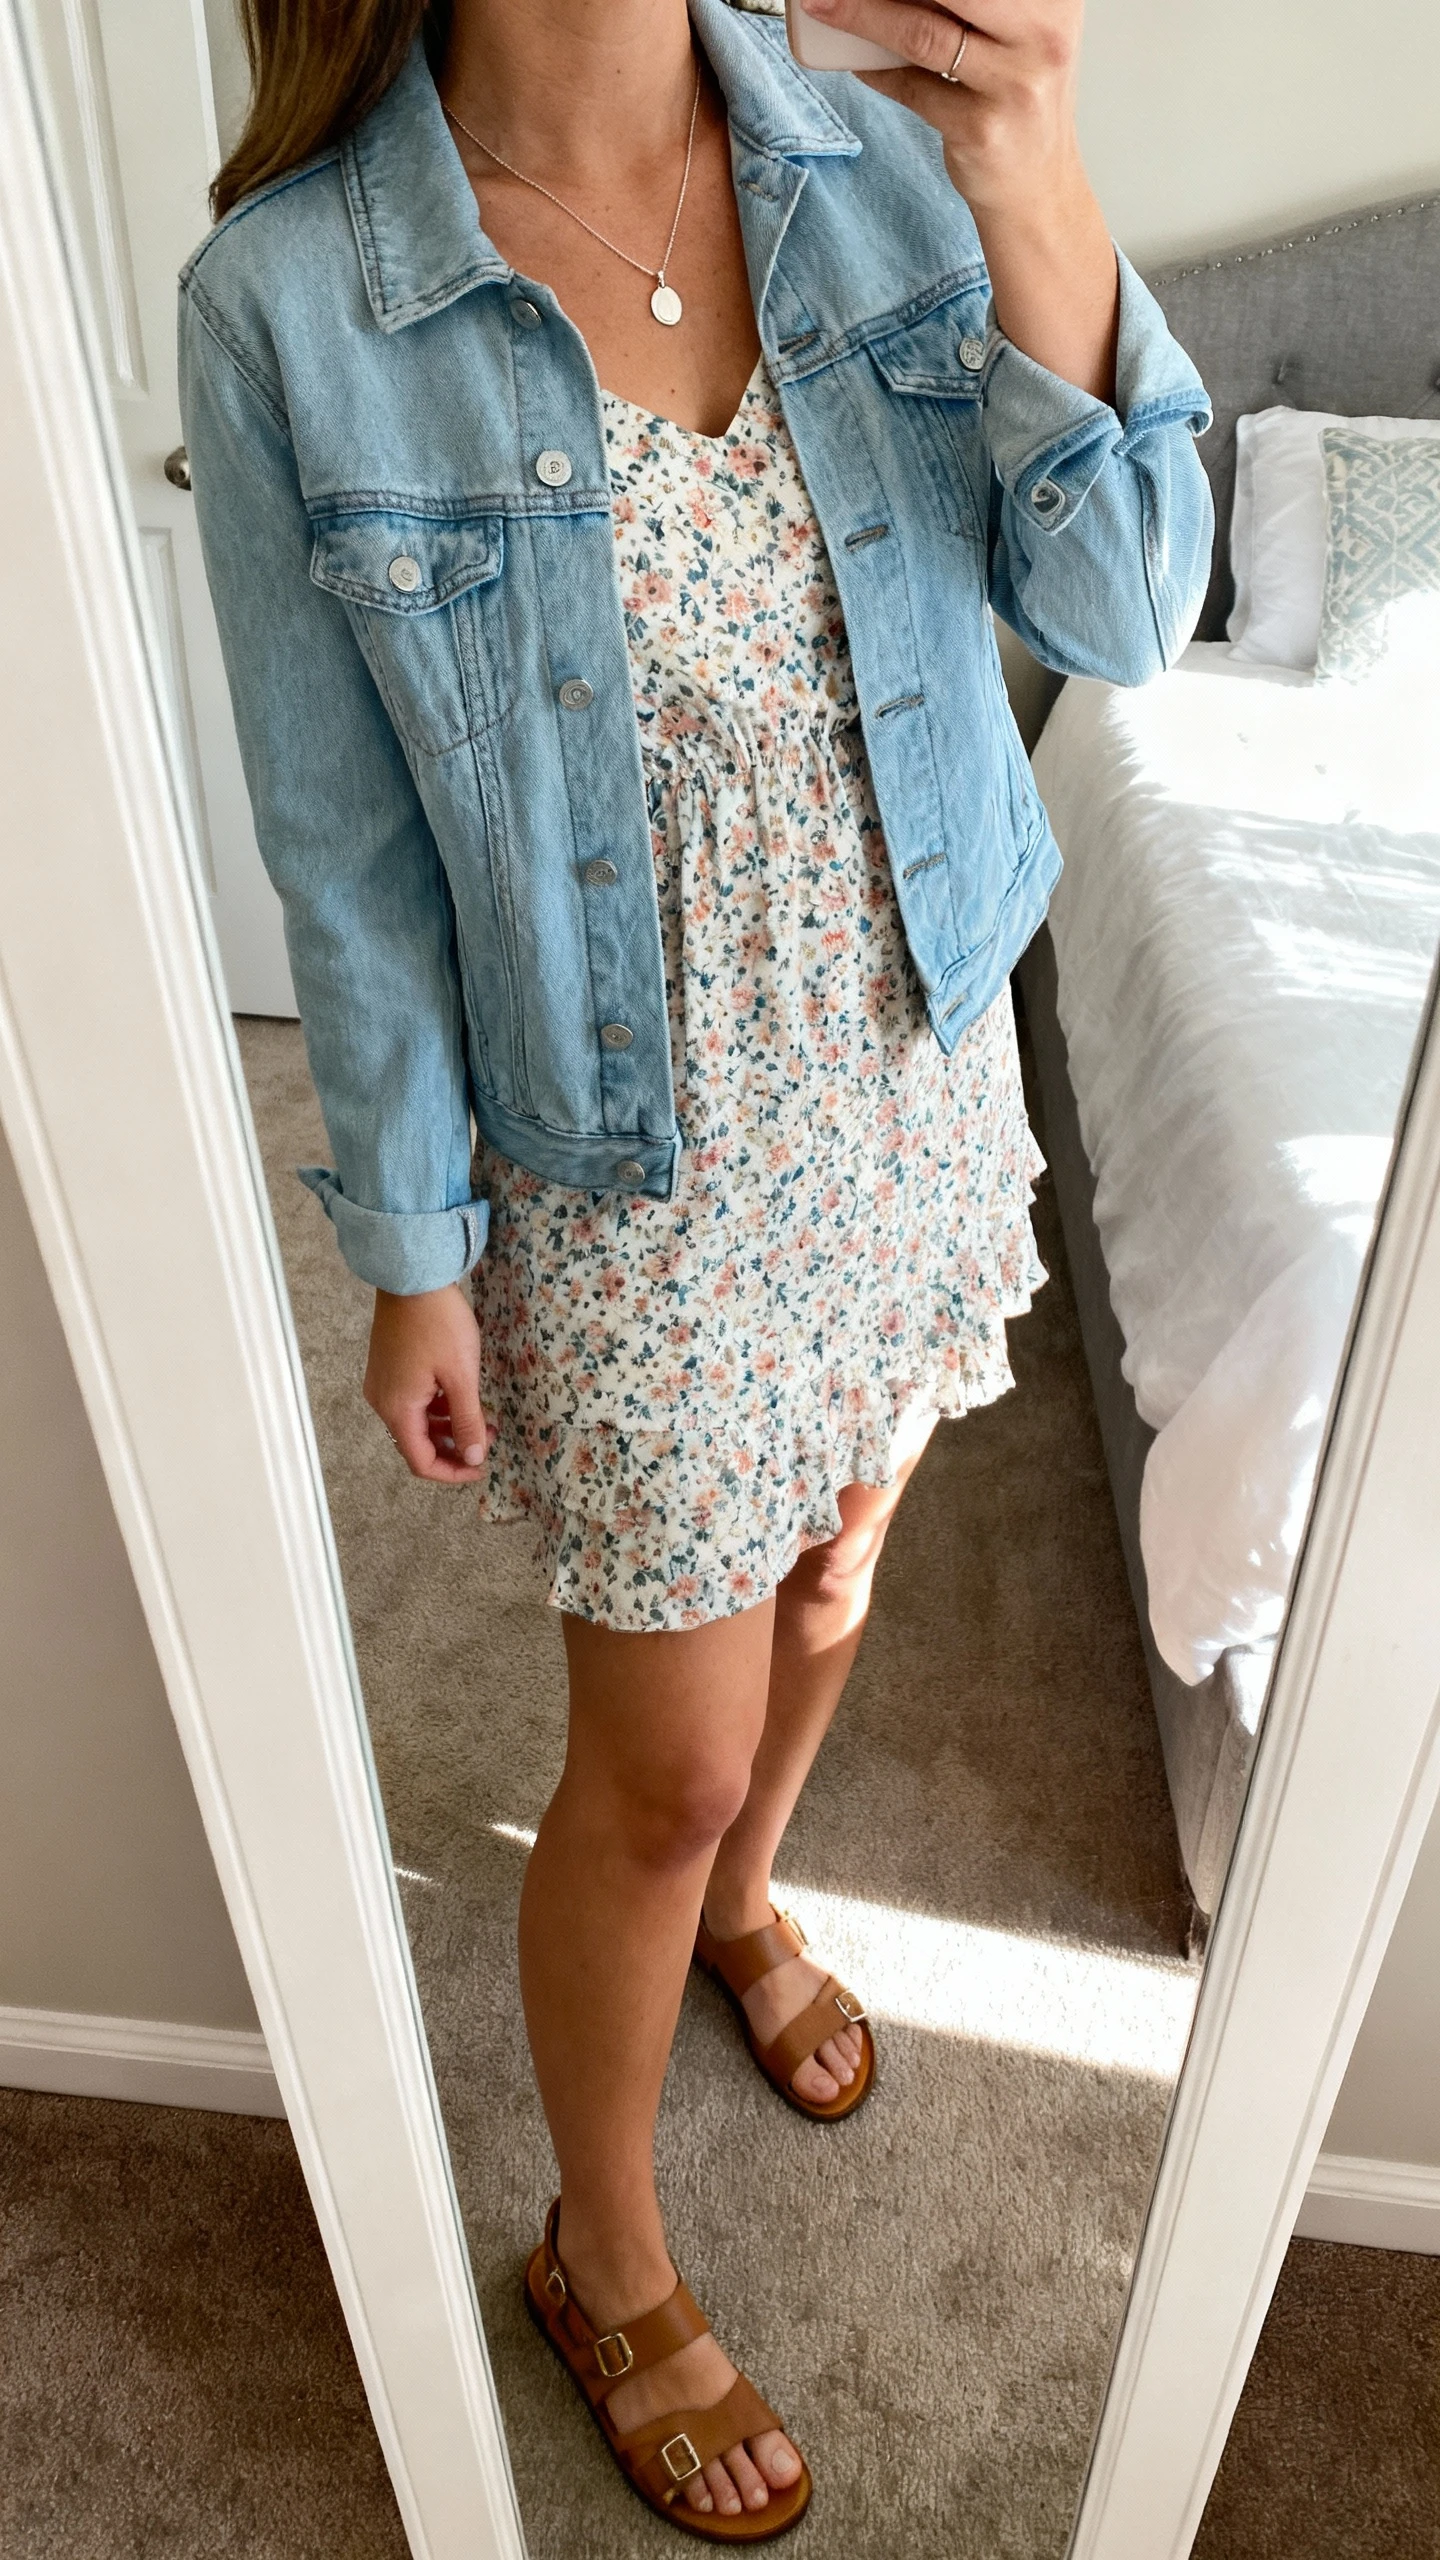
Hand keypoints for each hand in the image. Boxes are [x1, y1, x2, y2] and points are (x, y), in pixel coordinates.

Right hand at [364, 1282, 496, 1483]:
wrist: (412, 1277)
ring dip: (448, 1427)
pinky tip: (461, 1398)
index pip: (421, 1462)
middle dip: (454, 1447)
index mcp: (397, 1409)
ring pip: (416, 1422)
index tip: (481, 1466)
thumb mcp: (461, 1375)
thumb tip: (473, 1457)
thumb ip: (467, 1421)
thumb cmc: (439, 1323)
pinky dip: (437, 1408)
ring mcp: (383, 1383)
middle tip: (488, 1438)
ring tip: (482, 1418)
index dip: (452, 1471)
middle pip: (417, 1444)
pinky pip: (412, 1402)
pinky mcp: (388, 1367)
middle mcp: (382, 1401)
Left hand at [803, 0, 1117, 397]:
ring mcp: (1014, 84)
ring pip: (922, 33)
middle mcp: (1044, 34)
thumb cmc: (1018, 100)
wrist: (1037, 189)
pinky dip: (876, 72)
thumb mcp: (1015, 35)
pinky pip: (910, 88)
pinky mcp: (980, 129)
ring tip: (824, 4)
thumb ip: (970, 7)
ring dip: (862, 15)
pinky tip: (857, 61)